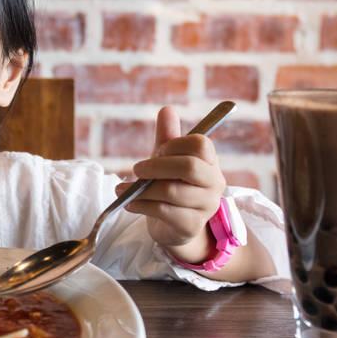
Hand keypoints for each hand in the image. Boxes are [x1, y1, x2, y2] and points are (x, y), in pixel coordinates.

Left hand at [114, 106, 225, 262]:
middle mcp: (214, 183)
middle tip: (136, 169)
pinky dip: (142, 205)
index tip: (157, 151)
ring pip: (172, 192)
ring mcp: (205, 206)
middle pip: (189, 167)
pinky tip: (130, 203)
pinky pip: (164, 212)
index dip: (174, 145)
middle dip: (157, 166)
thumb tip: (167, 109)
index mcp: (210, 162)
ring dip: (142, 189)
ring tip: (122, 189)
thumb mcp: (167, 160)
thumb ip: (167, 137)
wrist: (175, 227)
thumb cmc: (172, 187)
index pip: (200, 144)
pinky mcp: (191, 226)